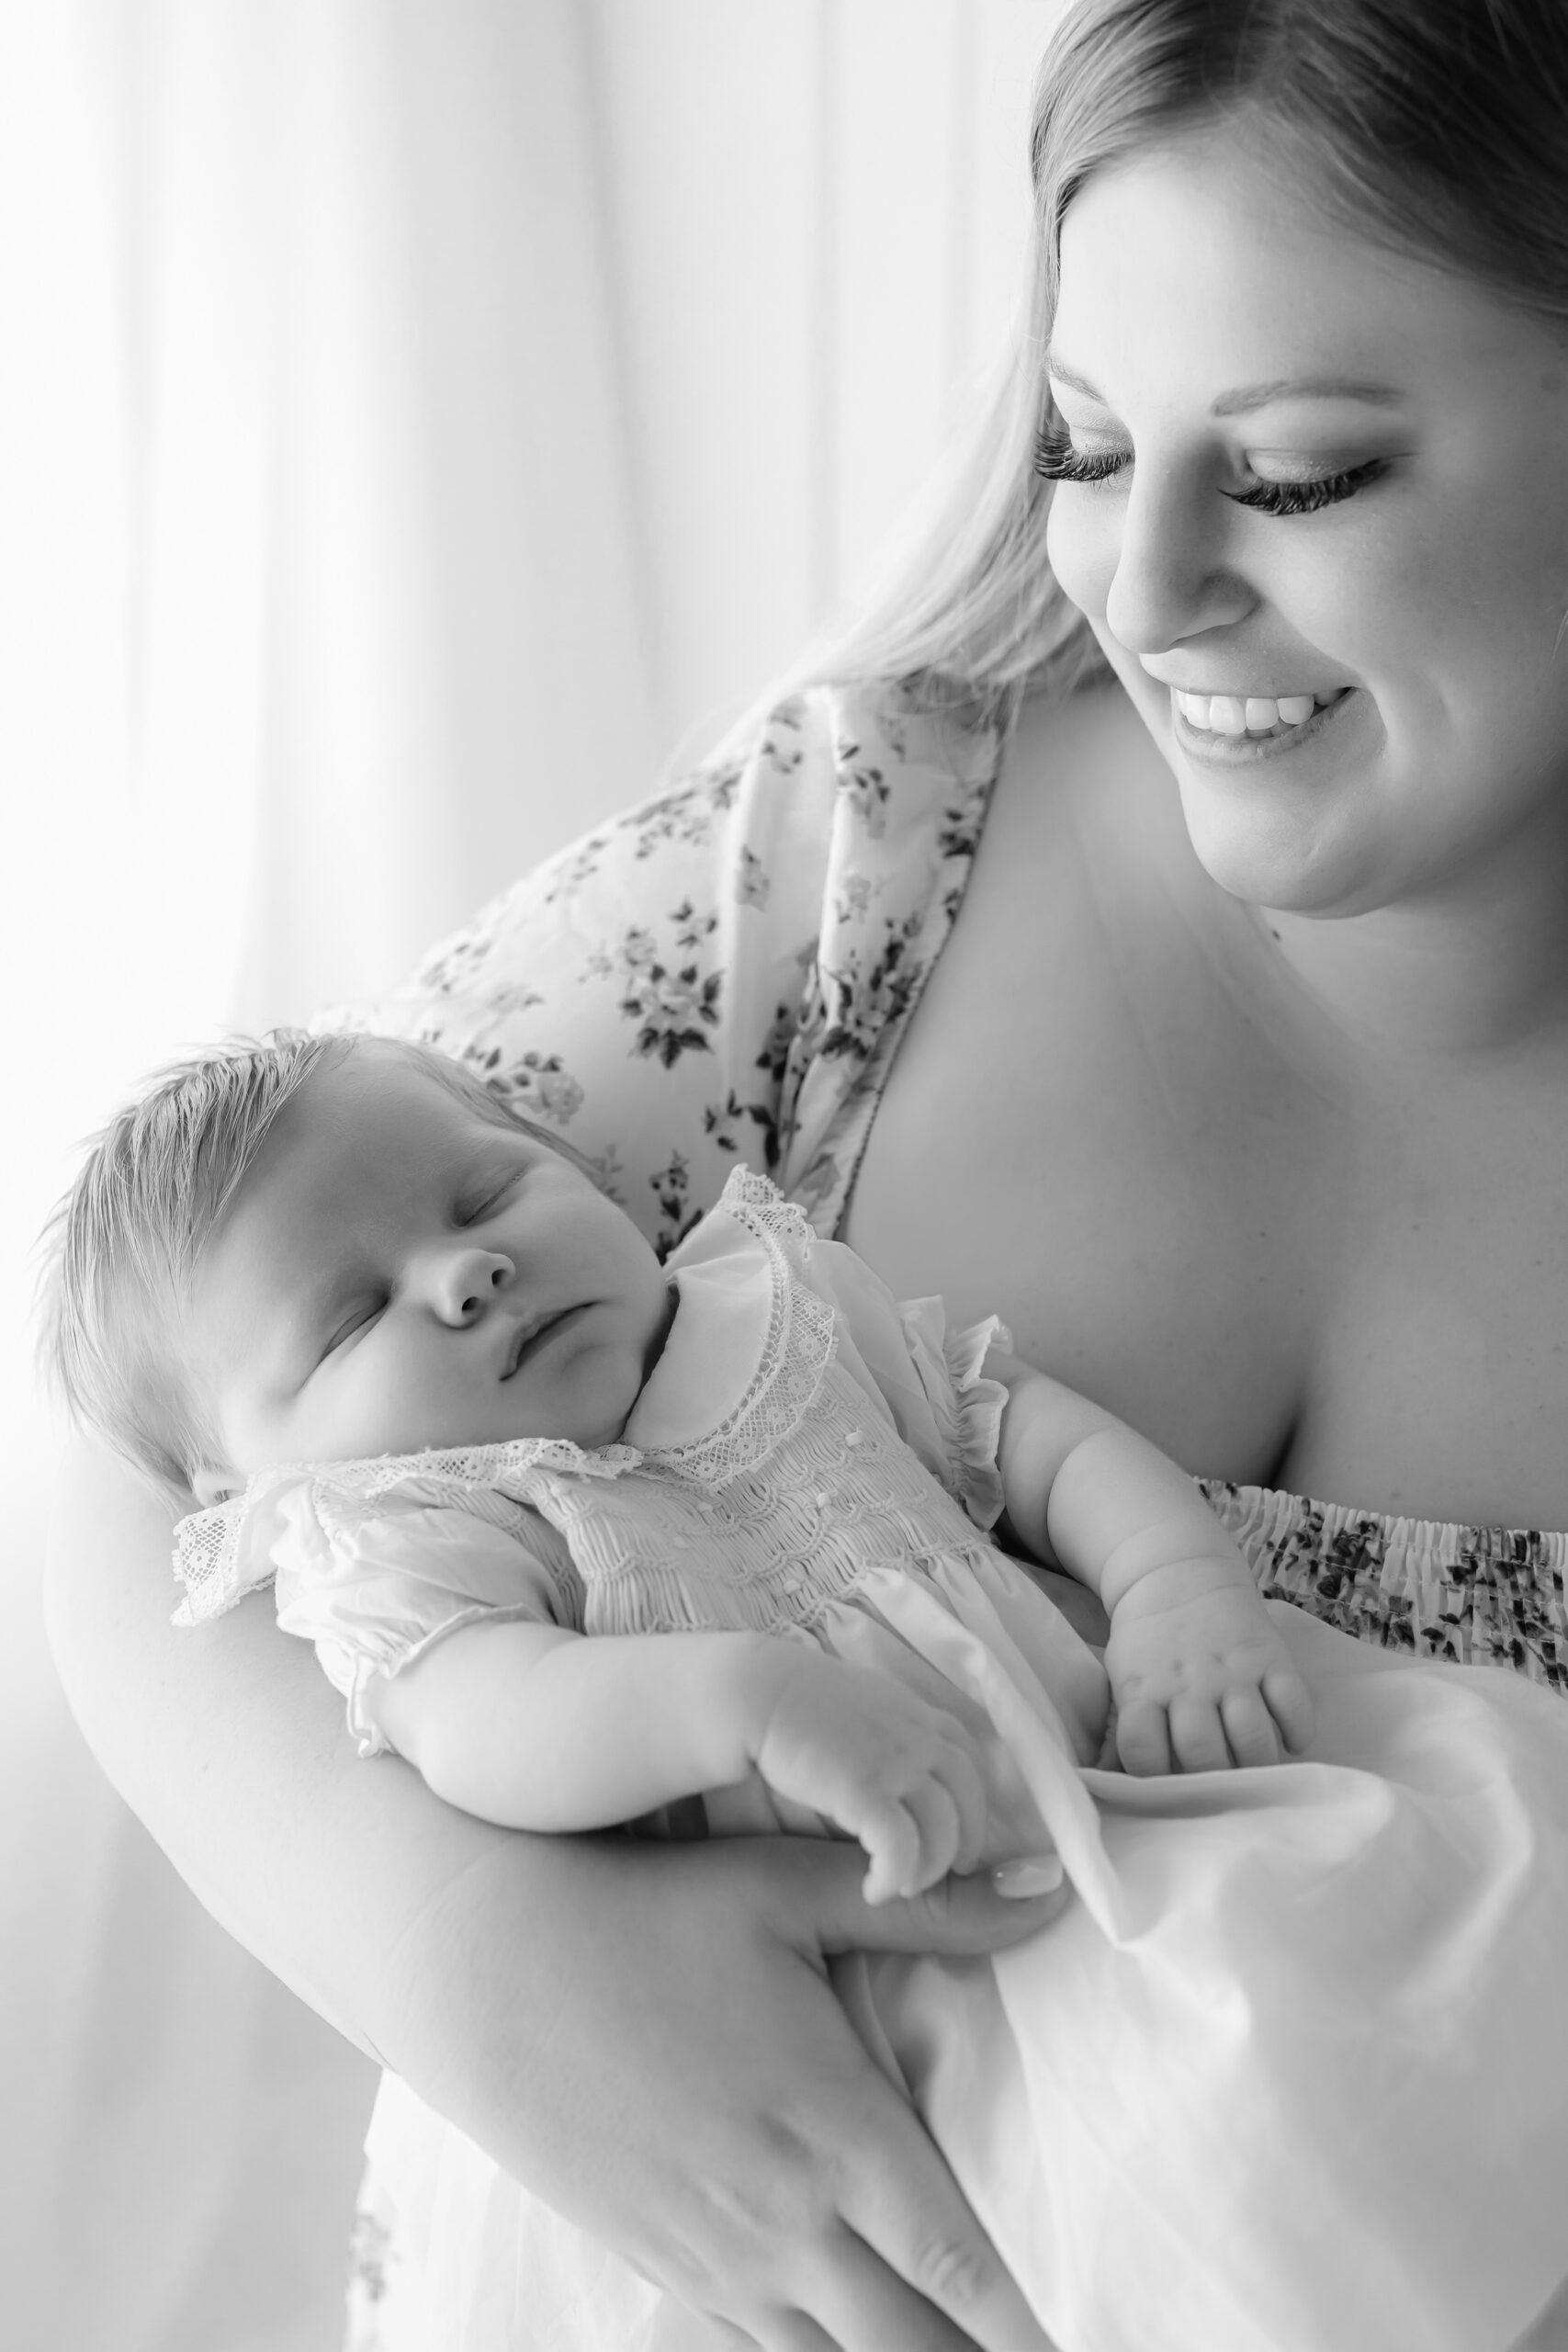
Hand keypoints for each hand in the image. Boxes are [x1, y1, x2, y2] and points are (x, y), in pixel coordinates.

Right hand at [448, 1833, 1065, 2349]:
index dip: (1031, 2326)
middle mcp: (786, 2218)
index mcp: (834, 2129)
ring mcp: (720, 2257)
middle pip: (912, 2345)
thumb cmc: (644, 1913)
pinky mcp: (667, 2266)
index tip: (1093, 2341)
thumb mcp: (783, 1889)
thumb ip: (924, 1902)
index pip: (961, 2265)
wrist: (483, 1971)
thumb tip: (1048, 1884)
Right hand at [750, 1650, 990, 1900]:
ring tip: (906, 1887)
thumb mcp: (855, 1706)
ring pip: (941, 1826)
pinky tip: (874, 1891)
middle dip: (968, 1837)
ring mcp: (895, 1761)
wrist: (756, 1691)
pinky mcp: (865, 1789)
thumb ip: (882, 1730)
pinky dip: (894, 1875)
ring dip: (930, 1865)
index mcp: (912, 1712)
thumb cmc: (793, 1702)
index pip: (966, 1754)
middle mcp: (914, 1734)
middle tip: (956, 1871)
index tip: (966, 1829)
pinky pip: (899, 1846)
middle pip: (966, 1793)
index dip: (974, 1797)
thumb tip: (890, 1765)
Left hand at [1103, 1558, 1313, 1773]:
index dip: (1155, 1778)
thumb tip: (1118, 1781)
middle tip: (1221, 1783)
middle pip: (1203, 1754)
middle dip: (1212, 1781)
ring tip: (1256, 1767)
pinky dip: (1298, 1734)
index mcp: (1144, 1691)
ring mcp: (1234, 1672)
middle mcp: (1190, 1685)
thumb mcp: (1124, 1679)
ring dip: (1258, 1764)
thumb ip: (1129, 1728)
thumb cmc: (1147, 1641)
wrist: (1176, 1573)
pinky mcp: (1272, 1657)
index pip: (1144, 1752)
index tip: (1168, 1784)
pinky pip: (1296, 1707)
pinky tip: (1290, 1741)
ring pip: (1253, 1738)